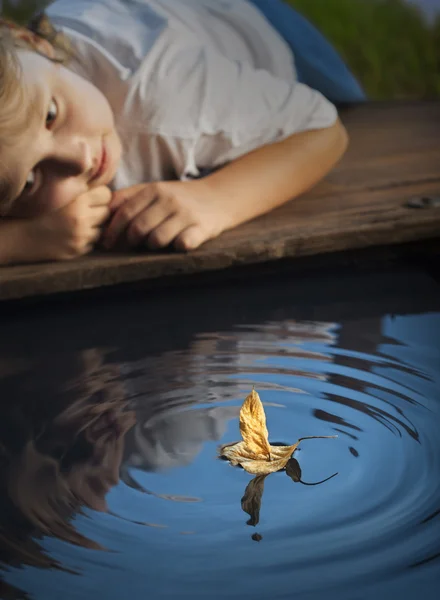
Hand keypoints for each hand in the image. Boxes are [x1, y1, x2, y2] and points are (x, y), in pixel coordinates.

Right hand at [25, 185, 111, 261]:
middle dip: (98, 213)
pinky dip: (86, 240)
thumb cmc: (41, 212)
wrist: (24, 236)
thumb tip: (98, 174)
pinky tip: (71, 236)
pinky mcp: (78, 249)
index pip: (106, 194)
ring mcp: (80, 235)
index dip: (100, 197)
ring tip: (76, 225)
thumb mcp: (59, 193)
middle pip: (107, 212)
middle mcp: (81, 217)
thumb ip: (79, 185)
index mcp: (77, 199)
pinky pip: (93, 243)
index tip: (92, 199)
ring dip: (93, 228)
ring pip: (101, 229)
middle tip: (84, 213)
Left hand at [102, 180, 226, 251]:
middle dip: (131, 241)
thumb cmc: (181, 197)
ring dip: (152, 246)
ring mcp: (186, 214)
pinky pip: (182, 244)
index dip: (112, 231)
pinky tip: (178, 244)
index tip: (106, 244)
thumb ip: (129, 197)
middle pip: (138, 228)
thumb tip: (101, 212)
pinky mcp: (201, 228)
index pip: (124, 212)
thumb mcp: (155, 189)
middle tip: (134, 245)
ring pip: (157, 239)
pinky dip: (176, 248)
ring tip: (158, 243)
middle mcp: (169, 200)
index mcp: (154, 189)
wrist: (220, 197)